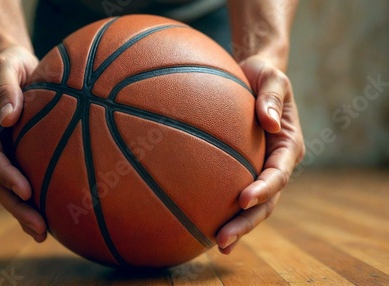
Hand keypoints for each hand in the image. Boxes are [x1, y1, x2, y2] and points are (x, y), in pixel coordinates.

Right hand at [0, 46, 46, 241]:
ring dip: (23, 212)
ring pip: (7, 190)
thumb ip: (5, 88)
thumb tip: (10, 118)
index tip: (26, 189)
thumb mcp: (5, 65)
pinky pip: (20, 183)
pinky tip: (50, 218)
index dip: (6, 174)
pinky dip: (32, 201)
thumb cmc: (10, 64)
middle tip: (39, 228)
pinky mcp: (15, 157)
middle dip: (17, 206)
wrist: (14, 68)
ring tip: (43, 233)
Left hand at [216, 55, 304, 253]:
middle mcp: (275, 163)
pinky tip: (200, 221)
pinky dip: (222, 209)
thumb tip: (268, 122)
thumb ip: (272, 97)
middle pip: (266, 202)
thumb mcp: (273, 77)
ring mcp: (259, 169)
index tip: (244, 198)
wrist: (254, 77)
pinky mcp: (242, 169)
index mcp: (288, 145)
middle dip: (246, 222)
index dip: (264, 189)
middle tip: (223, 239)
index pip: (278, 173)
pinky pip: (232, 191)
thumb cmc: (264, 75)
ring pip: (251, 205)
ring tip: (217, 243)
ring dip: (236, 225)